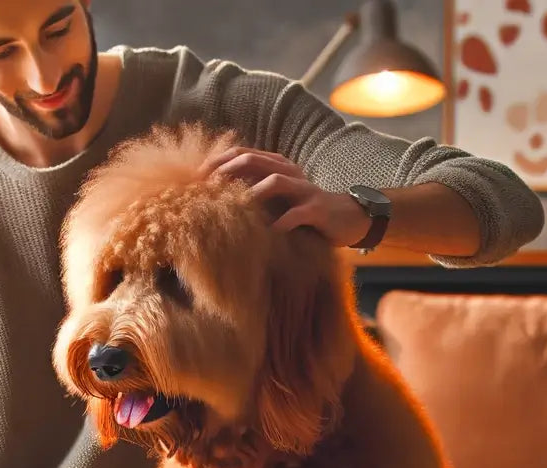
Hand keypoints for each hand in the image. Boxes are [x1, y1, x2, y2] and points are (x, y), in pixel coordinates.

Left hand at [205, 146, 372, 247]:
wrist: (349, 218)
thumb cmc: (305, 212)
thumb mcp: (278, 200)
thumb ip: (255, 194)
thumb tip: (216, 201)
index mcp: (278, 166)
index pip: (243, 153)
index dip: (218, 162)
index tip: (196, 178)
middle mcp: (290, 172)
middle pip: (254, 160)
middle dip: (227, 171)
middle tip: (207, 188)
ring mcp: (304, 190)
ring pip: (275, 181)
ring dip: (251, 193)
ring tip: (232, 207)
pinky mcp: (317, 210)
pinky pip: (296, 215)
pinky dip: (280, 223)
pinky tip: (266, 234)